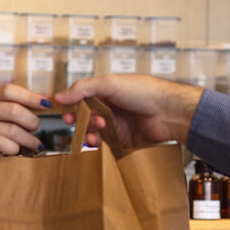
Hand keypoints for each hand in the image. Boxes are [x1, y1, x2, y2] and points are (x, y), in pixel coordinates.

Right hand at [0, 83, 50, 188]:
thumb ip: (15, 107)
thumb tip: (46, 100)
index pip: (9, 90)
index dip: (30, 96)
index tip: (46, 104)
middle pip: (13, 110)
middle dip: (31, 121)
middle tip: (37, 129)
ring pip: (10, 130)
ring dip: (28, 139)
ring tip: (35, 144)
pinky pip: (1, 143)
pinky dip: (14, 148)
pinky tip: (17, 151)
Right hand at [53, 75, 203, 149]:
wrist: (169, 112)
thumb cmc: (145, 92)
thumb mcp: (110, 83)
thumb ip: (83, 89)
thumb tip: (60, 96)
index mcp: (108, 92)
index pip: (82, 99)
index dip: (72, 106)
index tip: (65, 112)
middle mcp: (112, 108)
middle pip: (86, 117)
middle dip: (80, 120)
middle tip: (77, 122)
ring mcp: (118, 125)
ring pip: (94, 132)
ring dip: (89, 131)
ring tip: (96, 129)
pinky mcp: (124, 141)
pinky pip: (105, 145)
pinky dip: (99, 145)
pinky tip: (98, 141)